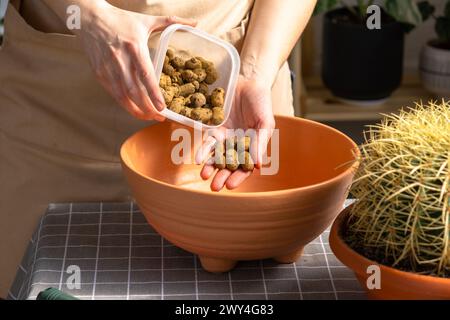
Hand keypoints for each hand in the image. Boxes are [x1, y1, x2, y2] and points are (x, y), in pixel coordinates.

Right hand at [76, 3, 195, 119]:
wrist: (89, 18)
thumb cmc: (120, 20)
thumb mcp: (146, 20)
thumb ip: (171, 22)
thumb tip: (194, 22)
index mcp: (134, 47)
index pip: (145, 75)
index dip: (154, 94)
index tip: (162, 108)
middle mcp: (120, 59)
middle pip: (134, 91)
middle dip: (147, 108)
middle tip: (159, 116)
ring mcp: (108, 68)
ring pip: (123, 96)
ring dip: (136, 110)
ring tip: (148, 116)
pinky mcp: (99, 74)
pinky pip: (113, 94)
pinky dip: (124, 104)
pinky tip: (134, 108)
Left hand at [196, 75, 274, 190]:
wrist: (247, 81)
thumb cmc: (261, 102)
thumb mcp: (265, 122)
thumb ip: (260, 142)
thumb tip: (258, 166)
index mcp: (251, 147)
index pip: (244, 167)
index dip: (238, 177)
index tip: (231, 185)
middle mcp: (236, 145)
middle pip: (228, 165)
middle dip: (221, 176)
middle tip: (215, 187)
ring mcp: (224, 137)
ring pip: (215, 156)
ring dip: (210, 167)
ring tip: (204, 176)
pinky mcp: (213, 127)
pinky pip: (207, 141)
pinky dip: (203, 150)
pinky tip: (198, 158)